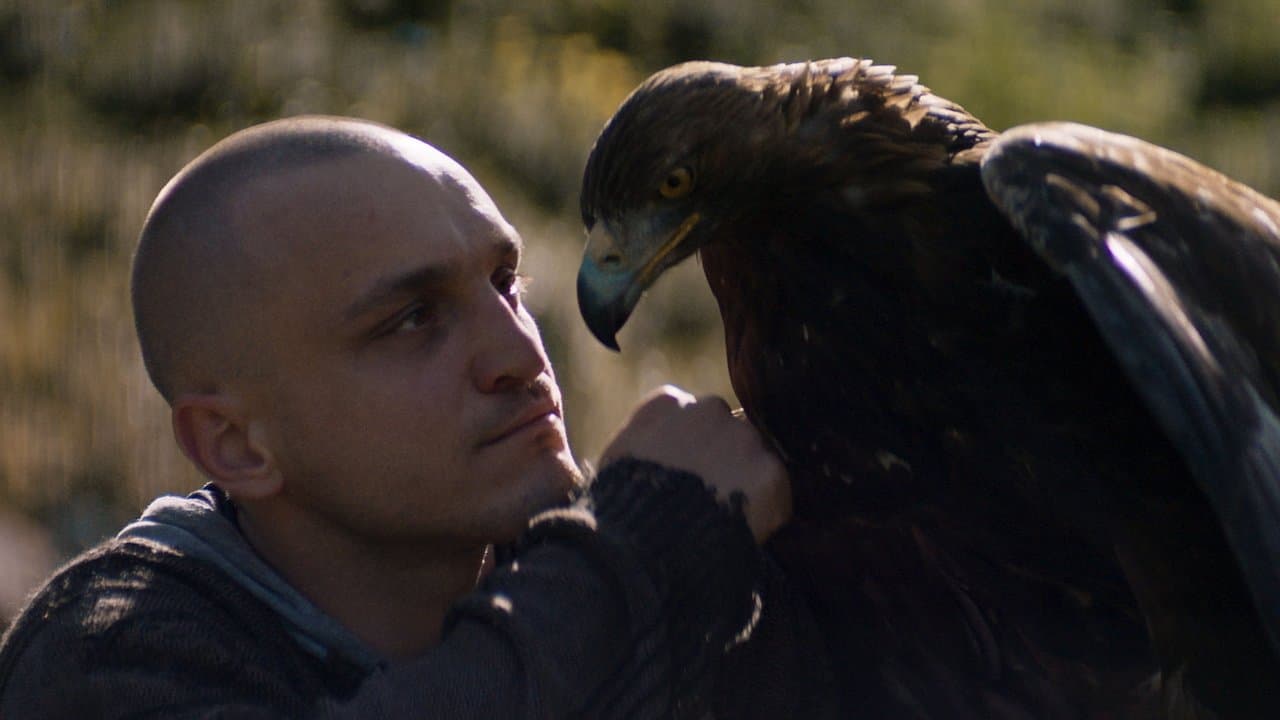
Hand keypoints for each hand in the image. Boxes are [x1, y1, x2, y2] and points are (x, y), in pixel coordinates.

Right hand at [600, 385, 791, 542]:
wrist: (641, 546)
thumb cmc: (615, 512)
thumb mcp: (615, 464)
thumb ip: (641, 448)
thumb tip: (646, 463)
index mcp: (666, 402)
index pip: (693, 417)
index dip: (691, 450)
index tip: (685, 478)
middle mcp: (709, 408)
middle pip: (729, 431)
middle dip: (723, 460)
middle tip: (711, 501)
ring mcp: (743, 438)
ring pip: (756, 458)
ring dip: (748, 483)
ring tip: (726, 522)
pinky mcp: (770, 472)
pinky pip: (777, 494)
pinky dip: (767, 514)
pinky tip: (741, 535)